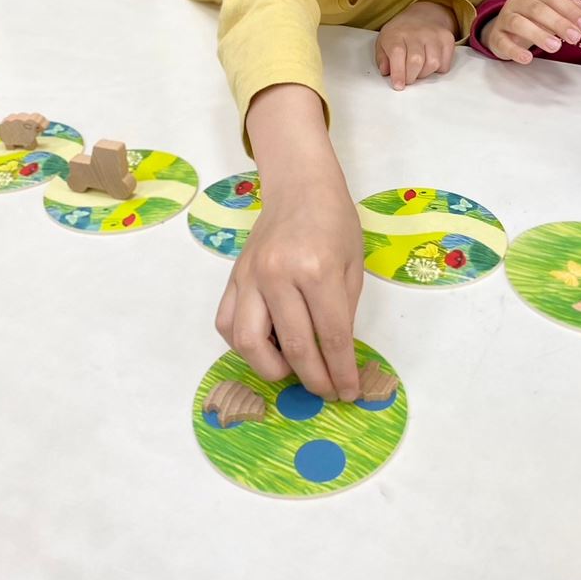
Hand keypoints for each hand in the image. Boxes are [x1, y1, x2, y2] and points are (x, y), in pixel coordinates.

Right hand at [216, 177, 362, 400]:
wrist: (300, 187)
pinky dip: (243, 344)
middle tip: (327, 390)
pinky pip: (226, 323)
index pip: (331, 336)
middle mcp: (279, 275)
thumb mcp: (354, 265)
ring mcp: (251, 277)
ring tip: (292, 368)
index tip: (349, 391)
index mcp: (317, 270)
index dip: (342, 371)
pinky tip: (266, 345)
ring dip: (272, 367)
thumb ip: (344, 312)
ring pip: (248, 342)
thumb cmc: (334, 222)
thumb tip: (335, 357)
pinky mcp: (234, 277)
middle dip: (314, 379)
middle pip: (294, 346)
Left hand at [376, 0, 456, 89]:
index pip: (397, 53)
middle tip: (408, 79)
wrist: (423, 15)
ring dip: (424, 73)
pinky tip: (429, 63)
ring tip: (418, 70)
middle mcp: (416, 32)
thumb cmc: (400, 33)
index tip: (398, 85)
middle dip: (411, 77)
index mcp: (396, 34)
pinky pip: (445, 64)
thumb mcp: (383, 42)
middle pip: (416, 61)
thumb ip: (382, 58)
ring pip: (433, 63)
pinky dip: (438, 69)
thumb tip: (386, 71)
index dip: (398, 72)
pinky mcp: (447, 39)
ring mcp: (433, 34)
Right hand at [480, 0, 580, 63]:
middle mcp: (516, 0)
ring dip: (538, 35)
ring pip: (518, 23)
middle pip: (536, 9)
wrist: (504, 31)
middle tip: (575, 37)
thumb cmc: (534, 19)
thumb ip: (568, 8)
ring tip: (556, 47)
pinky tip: (528, 58)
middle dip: (558, 23)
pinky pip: (503, 43)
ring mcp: (504, 18)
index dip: (569, 9)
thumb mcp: (552, 11)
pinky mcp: (495, 36)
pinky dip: (515, 51)